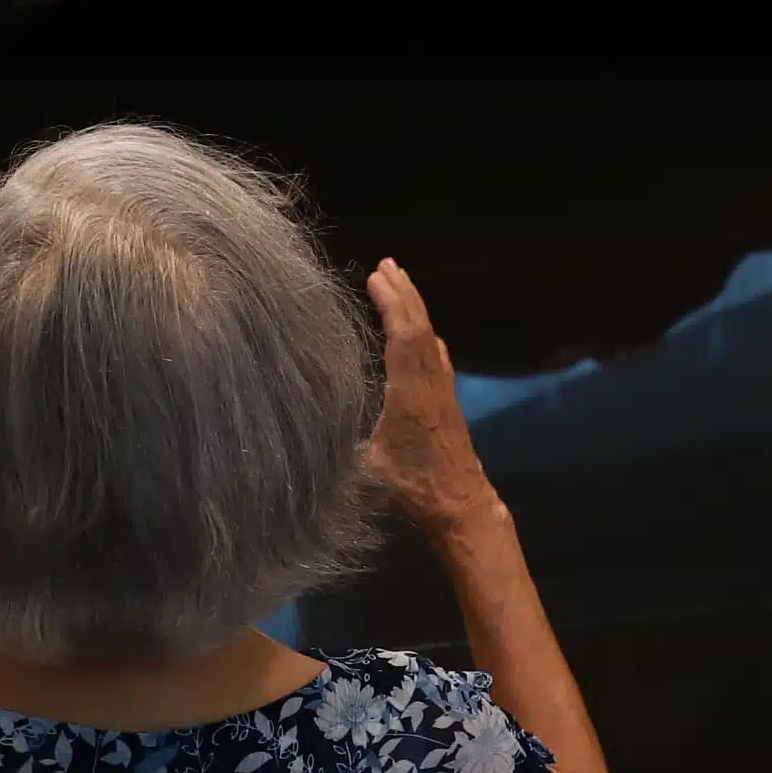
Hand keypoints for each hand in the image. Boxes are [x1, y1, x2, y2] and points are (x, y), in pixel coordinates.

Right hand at [363, 259, 501, 540]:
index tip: (375, 275)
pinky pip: (436, 356)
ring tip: (400, 285)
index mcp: (411, 392)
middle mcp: (431, 384)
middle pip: (420, 327)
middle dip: (404, 293)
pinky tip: (422, 336)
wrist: (463, 508)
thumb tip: (307, 433)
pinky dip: (424, 334)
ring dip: (415, 309)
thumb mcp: (370, 471)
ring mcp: (443, 392)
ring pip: (431, 339)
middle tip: (387, 264)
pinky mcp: (448, 404)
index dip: (390, 303)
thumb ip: (342, 447)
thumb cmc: (416, 490)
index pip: (403, 336)